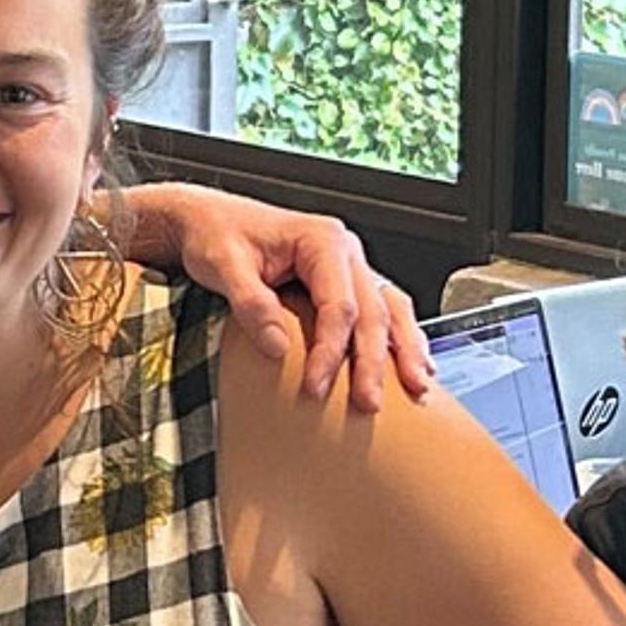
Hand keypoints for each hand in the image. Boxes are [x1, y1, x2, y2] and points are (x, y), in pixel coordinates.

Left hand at [121, 184, 431, 407]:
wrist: (209, 220)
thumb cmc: (216, 235)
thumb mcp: (222, 265)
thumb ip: (250, 302)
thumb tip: (277, 346)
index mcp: (321, 240)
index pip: (338, 305)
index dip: (330, 350)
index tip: (316, 388)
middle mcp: (345, 251)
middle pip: (372, 311)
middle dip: (373, 361)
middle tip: (368, 404)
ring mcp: (350, 266)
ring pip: (390, 309)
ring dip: (405, 349)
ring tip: (416, 386)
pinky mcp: (345, 283)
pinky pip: (384, 309)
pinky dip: (401, 337)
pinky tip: (412, 363)